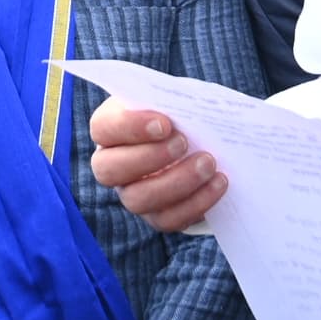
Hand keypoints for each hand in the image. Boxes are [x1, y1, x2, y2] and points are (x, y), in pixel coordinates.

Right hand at [88, 97, 225, 230]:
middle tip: (184, 142)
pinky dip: (196, 203)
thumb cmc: (180, 114)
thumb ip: (173, 101)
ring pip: (138, 200)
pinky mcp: (156, 215)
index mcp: (109, 129)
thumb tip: (190, 110)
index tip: (164, 123)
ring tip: (209, 163)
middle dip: (150, 157)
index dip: (130, 127)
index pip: (102, 128)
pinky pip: (168, 219)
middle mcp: (111, 165)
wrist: (199, 141)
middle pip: (110, 170)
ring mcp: (131, 194)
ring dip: (177, 182)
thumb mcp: (175, 100)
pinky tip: (218, 183)